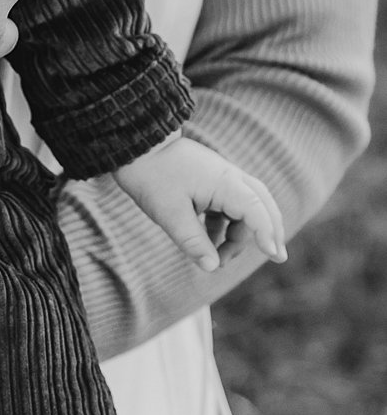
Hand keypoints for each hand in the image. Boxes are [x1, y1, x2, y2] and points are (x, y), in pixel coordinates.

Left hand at [114, 137, 286, 273]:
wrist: (137, 147)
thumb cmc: (152, 177)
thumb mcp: (169, 214)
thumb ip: (193, 241)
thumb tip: (212, 267)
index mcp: (225, 183)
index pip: (257, 210)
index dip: (267, 234)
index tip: (274, 256)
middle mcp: (229, 178)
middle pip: (262, 205)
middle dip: (270, 231)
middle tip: (277, 257)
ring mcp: (221, 178)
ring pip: (245, 209)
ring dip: (239, 234)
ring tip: (221, 259)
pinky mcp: (210, 181)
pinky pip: (227, 207)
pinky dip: (224, 227)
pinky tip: (211, 246)